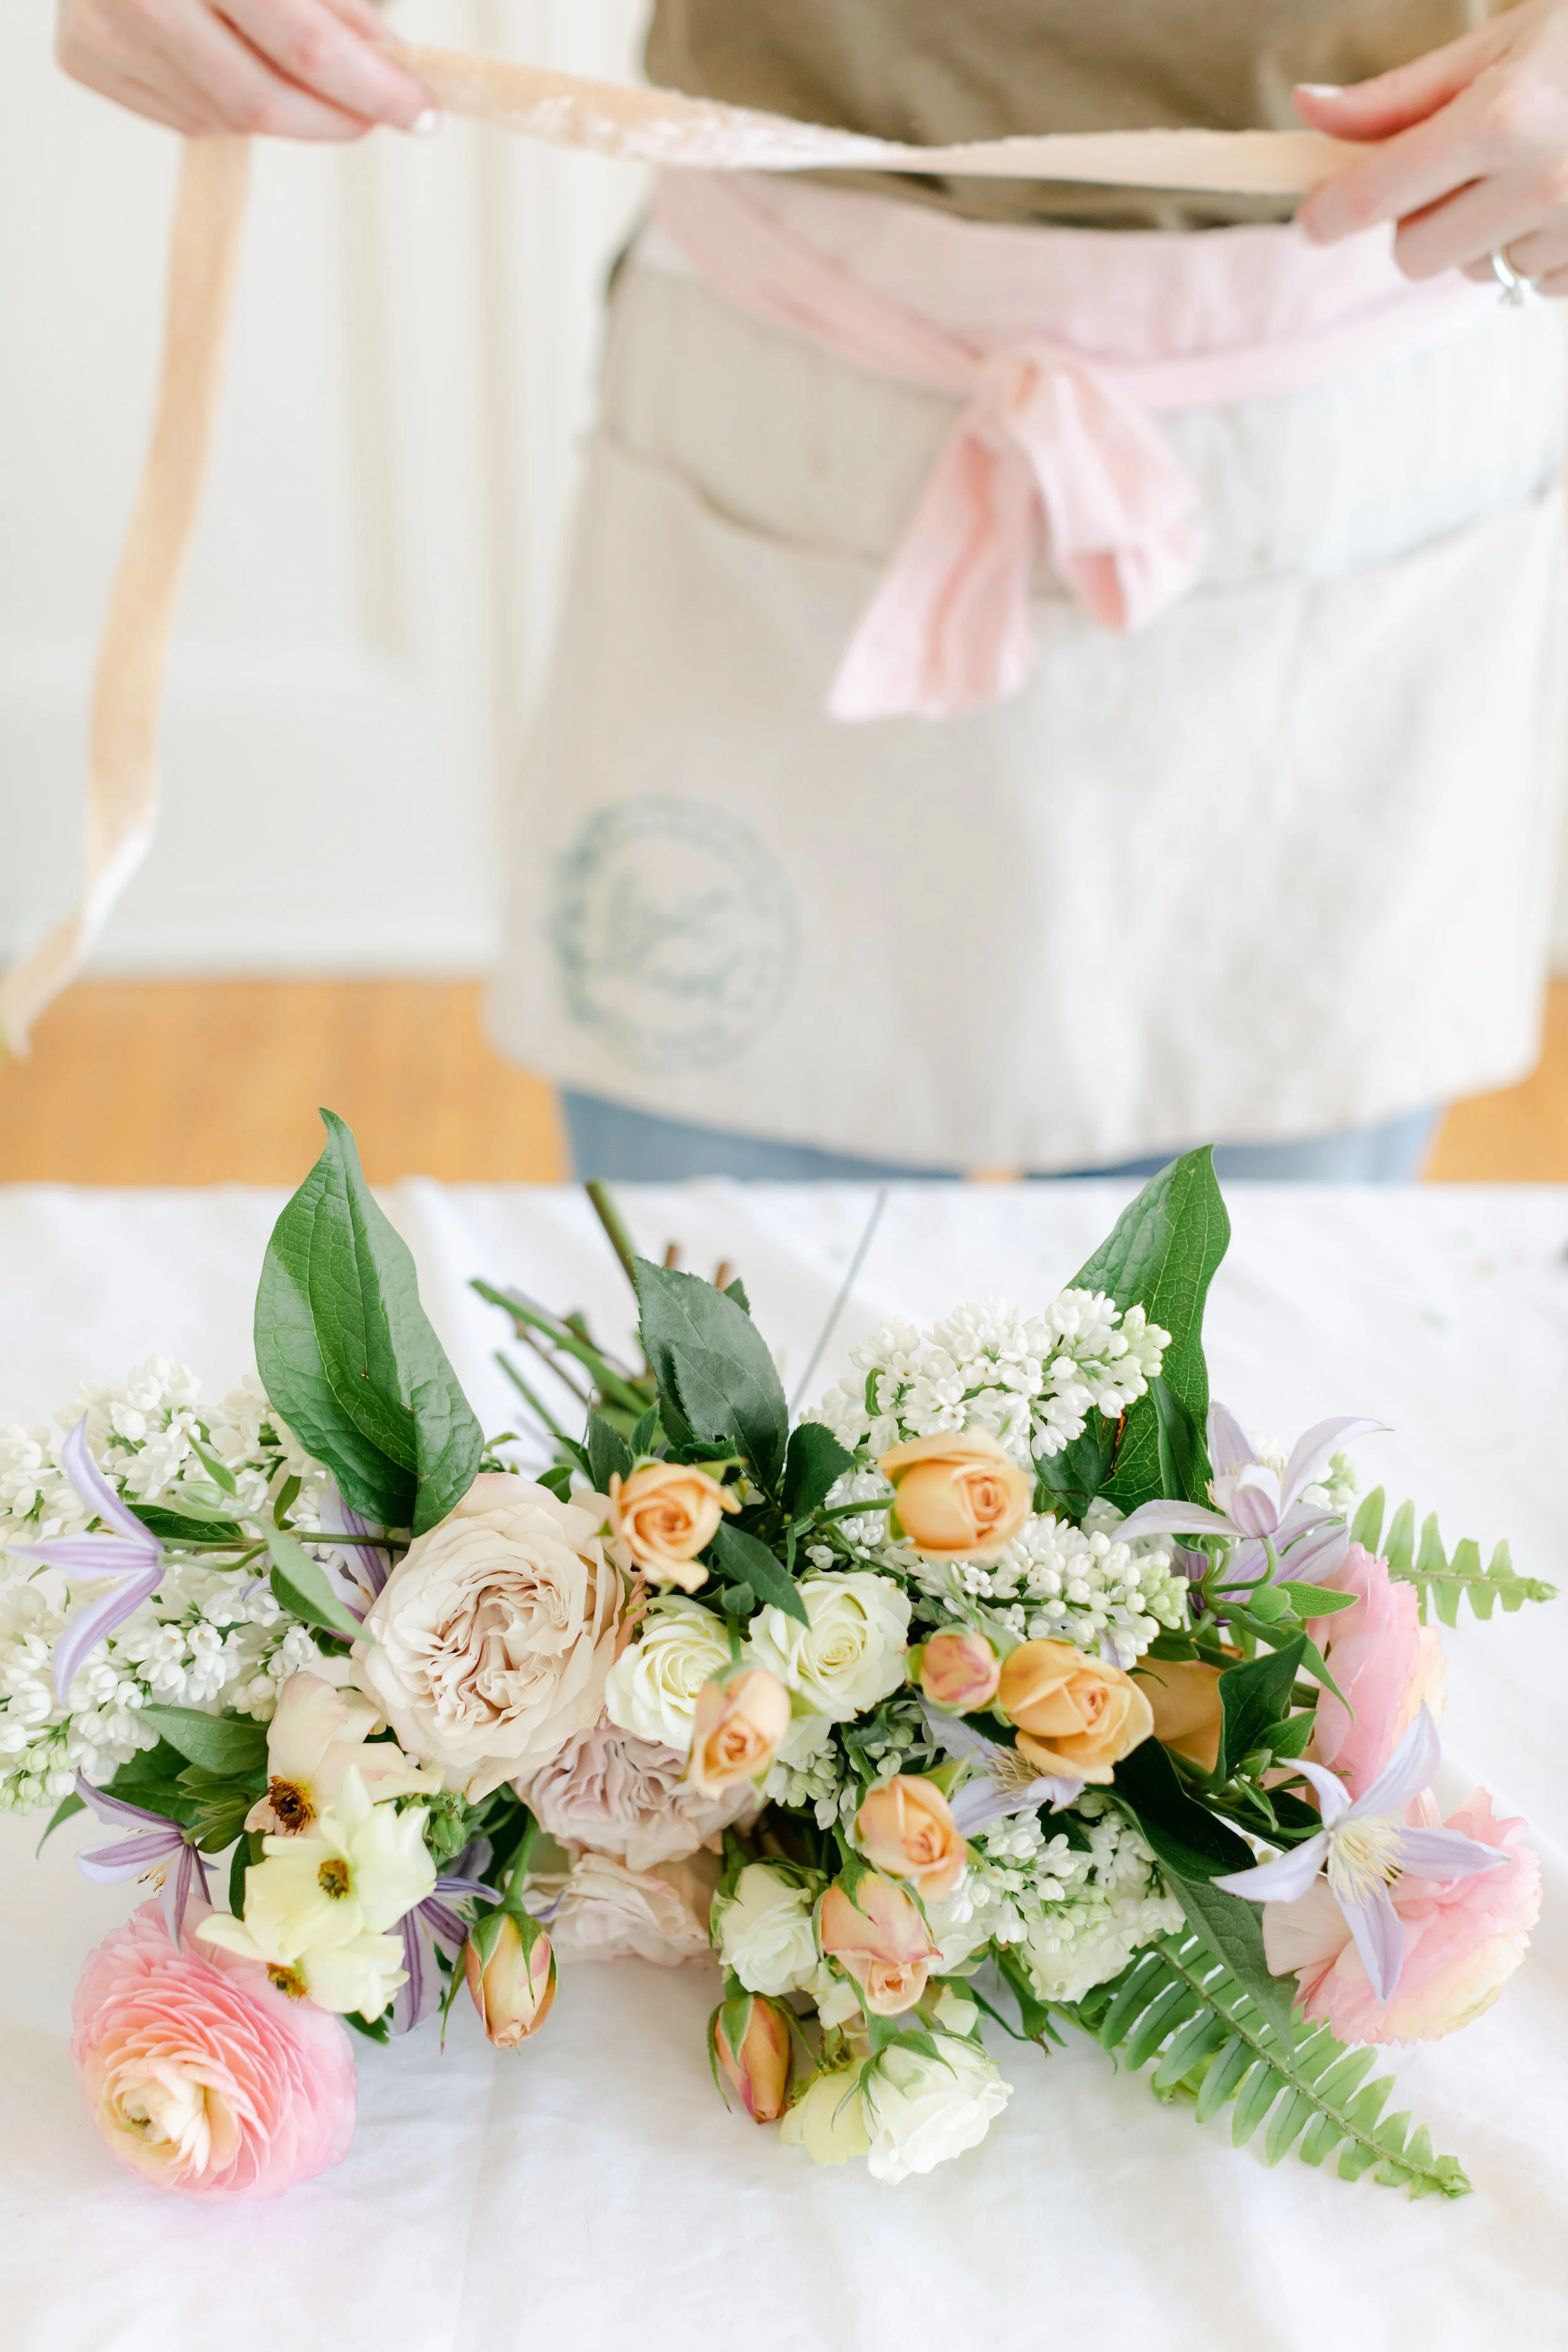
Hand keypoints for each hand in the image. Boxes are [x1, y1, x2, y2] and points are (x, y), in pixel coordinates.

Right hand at [56, 0, 433, 140]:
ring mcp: (100, 30)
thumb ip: (338, 3)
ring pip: (228, 118)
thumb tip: (389, 65)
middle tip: (383, 111)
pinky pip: (189, 116)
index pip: (304, 45)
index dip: (373, 88)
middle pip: (263, 103)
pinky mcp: (84, 58)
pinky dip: (229, 101)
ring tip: (296, 63)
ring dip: (286, 105)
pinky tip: (229, 56)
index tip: (422, 113)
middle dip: (337, 117)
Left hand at [1295, 0, 1567, 293]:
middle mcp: (1541, 184)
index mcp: (1503, 119)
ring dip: (1487, 233)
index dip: (1330, 214)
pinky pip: (1534, 283)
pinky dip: (1538, 249)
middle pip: (1415, 254)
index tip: (1314, 219)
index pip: (1377, 195)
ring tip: (1541, 167)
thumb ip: (1404, 94)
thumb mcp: (1506, 41)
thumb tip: (1308, 111)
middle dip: (1419, 219)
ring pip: (1474, 272)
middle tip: (1459, 167)